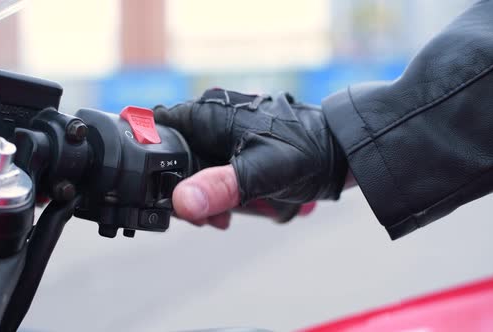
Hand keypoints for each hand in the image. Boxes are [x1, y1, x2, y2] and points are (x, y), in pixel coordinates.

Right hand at [154, 89, 347, 227]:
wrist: (340, 153)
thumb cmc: (306, 153)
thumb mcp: (261, 173)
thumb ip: (221, 187)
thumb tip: (181, 202)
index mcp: (210, 114)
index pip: (158, 130)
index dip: (153, 163)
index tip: (164, 195)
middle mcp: (212, 117)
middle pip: (174, 154)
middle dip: (182, 189)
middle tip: (203, 217)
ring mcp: (223, 131)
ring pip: (193, 165)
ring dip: (201, 195)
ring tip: (221, 218)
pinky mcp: (235, 145)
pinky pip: (212, 169)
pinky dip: (216, 191)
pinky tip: (230, 211)